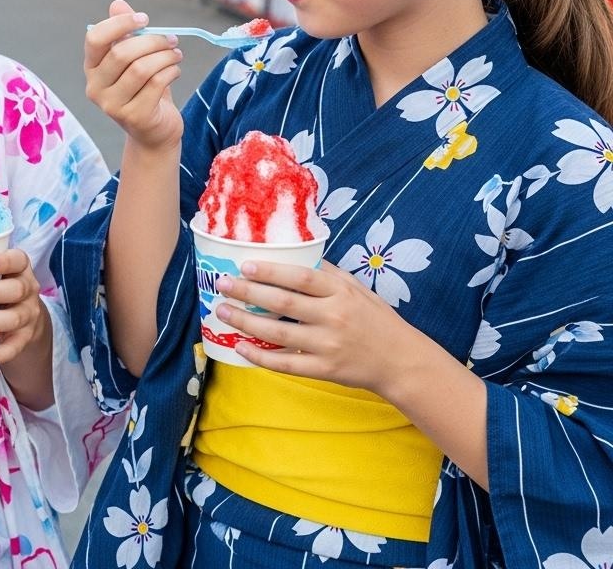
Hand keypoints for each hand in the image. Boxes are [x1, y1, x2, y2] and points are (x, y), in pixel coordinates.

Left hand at [0, 249, 46, 365]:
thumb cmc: (0, 291)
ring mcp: (28, 316)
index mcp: (20, 270)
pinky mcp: (24, 339)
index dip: (2, 262)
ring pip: (11, 318)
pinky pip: (11, 349)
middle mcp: (28, 291)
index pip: (18, 260)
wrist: (27, 321)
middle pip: (15, 289)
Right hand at [84, 0, 182, 150]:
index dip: (120, 24)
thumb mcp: (135, 58)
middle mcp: (95, 87)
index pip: (95, 38)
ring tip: (176, 54)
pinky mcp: (134, 117)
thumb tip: (118, 3)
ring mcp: (112, 105)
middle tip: (171, 39)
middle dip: (152, 41)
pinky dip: (171, 72)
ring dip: (165, 56)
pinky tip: (175, 71)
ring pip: (141, 69)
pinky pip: (155, 84)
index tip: (144, 19)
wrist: (154, 131)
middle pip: (122, 53)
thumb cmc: (144, 89)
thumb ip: (126, 32)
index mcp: (92, 68)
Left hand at [214, 260, 419, 393]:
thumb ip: (328, 273)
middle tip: (222, 284)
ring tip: (222, 310)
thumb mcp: (357, 289)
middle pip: (283, 303)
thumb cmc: (376, 319)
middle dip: (248, 293)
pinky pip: (286, 364)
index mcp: (341, 292)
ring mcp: (328, 345)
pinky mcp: (325, 370)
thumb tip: (296, 253)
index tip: (245, 265)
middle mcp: (333, 317)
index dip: (271, 271)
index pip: (301, 277)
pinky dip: (261, 357)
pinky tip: (240, 347)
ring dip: (246, 322)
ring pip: (278, 333)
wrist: (401, 362)